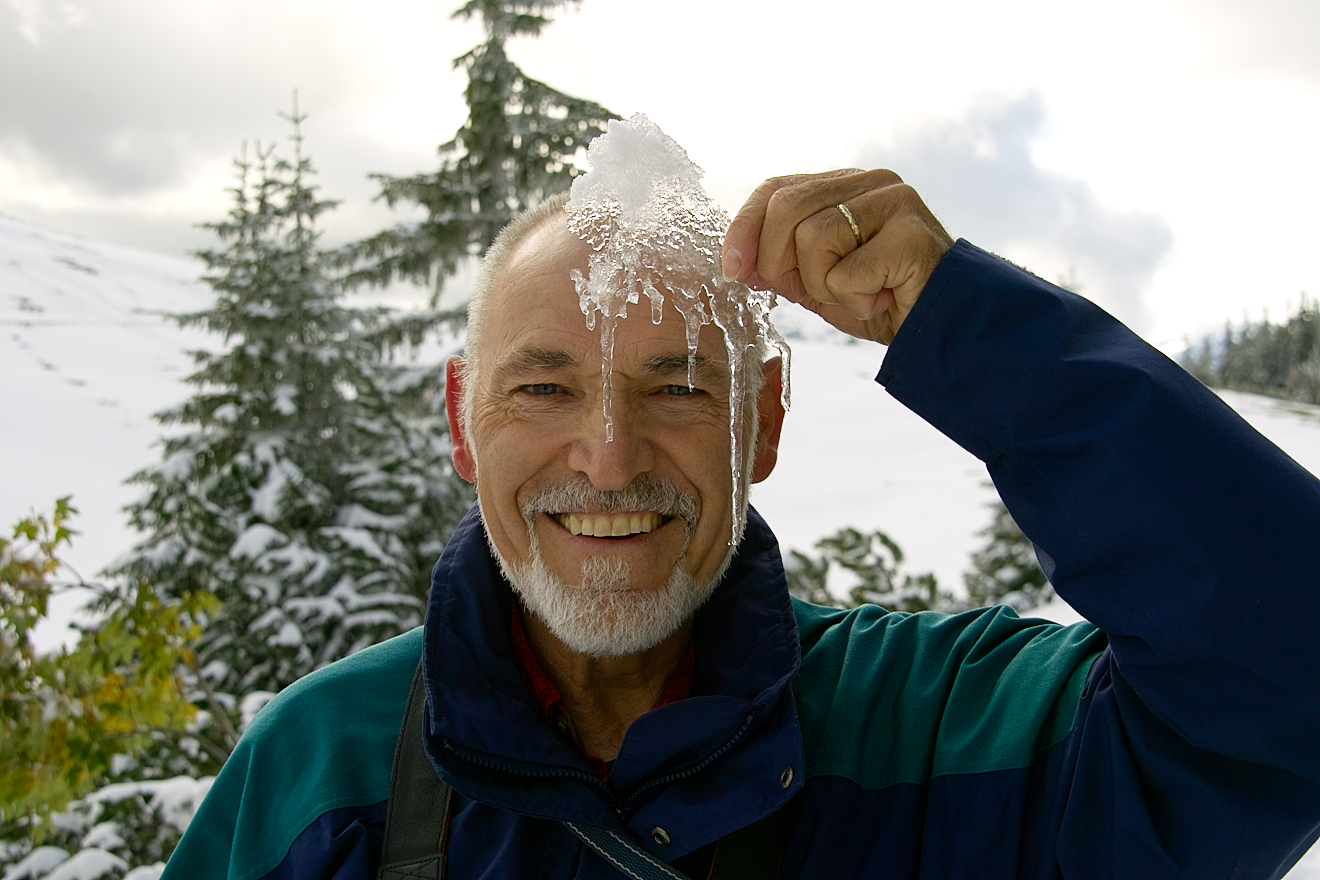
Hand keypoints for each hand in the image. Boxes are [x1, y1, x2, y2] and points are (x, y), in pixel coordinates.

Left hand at [722, 169, 952, 344]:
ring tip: (860, 293)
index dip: (744, 229)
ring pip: (814, 238)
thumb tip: (735, 262)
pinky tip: (883, 298)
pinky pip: (847, 272)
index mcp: (844, 186)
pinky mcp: (912, 232)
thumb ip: (780, 264)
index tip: (733, 271)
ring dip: (825, 286)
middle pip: (786, 208)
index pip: (775, 188)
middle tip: (811, 291)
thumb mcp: (817, 282)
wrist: (940, 330)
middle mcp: (870, 182)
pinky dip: (856, 300)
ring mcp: (895, 200)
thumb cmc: (882, 301)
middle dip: (779, 262)